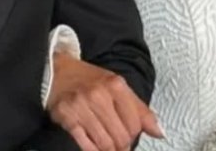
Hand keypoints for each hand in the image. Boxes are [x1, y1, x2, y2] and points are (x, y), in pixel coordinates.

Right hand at [46, 55, 163, 150]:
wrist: (56, 72)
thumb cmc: (88, 80)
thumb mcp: (116, 86)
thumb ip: (139, 109)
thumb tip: (159, 132)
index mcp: (115, 85)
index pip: (136, 123)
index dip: (135, 134)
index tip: (130, 135)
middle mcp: (99, 95)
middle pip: (122, 136)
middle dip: (123, 146)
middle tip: (120, 144)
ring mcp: (81, 107)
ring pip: (106, 144)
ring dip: (110, 150)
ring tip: (109, 147)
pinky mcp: (67, 118)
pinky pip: (86, 145)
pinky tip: (96, 147)